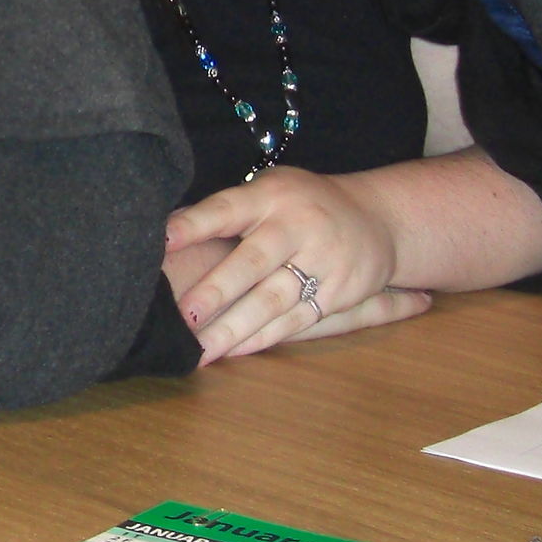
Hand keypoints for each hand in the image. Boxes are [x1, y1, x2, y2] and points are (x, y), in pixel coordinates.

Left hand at [161, 168, 431, 364]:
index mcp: (270, 196)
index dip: (194, 225)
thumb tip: (164, 231)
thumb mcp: (268, 190)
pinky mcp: (339, 292)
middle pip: (252, 262)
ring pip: (272, 300)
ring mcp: (322, 260)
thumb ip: (226, 211)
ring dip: (234, 328)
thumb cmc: (300, 204)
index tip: (162, 241)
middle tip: (183, 317)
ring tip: (200, 350)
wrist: (379, 218)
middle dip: (216, 291)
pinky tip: (233, 352)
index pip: (226, 209)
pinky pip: (294, 320)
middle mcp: (296, 225)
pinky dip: (262, 338)